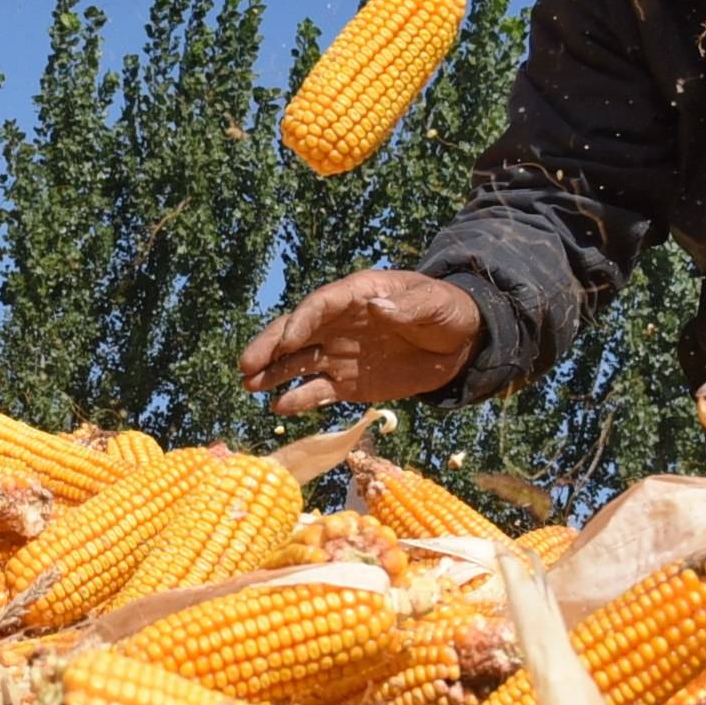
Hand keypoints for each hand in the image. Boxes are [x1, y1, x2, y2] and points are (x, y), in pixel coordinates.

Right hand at [240, 270, 483, 412]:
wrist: (460, 344)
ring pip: (298, 363)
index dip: (301, 322)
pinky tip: (279, 408)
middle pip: (296, 333)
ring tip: (248, 385)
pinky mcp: (348, 384)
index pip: (319, 306)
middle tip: (245, 364)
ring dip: (273, 374)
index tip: (287, 341)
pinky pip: (318, 392)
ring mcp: (340, 355)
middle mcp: (338, 325)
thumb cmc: (446, 312)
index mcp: (356, 296)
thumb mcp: (435, 304)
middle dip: (270, 347)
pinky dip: (299, 399)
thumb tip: (376, 307)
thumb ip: (407, 306)